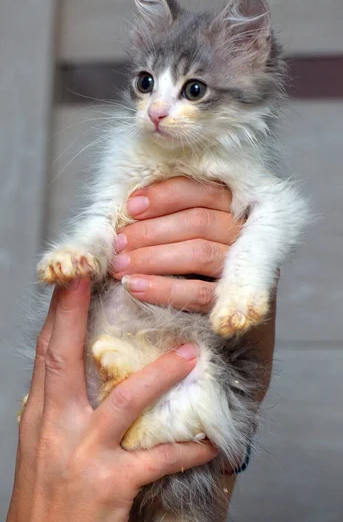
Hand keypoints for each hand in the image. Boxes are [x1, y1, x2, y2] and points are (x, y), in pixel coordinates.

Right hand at [7, 280, 217, 521]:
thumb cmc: (46, 497)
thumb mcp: (45, 446)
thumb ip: (64, 405)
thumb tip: (85, 368)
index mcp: (41, 416)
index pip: (47, 352)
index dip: (59, 310)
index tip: (74, 273)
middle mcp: (56, 428)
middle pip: (65, 359)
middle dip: (77, 313)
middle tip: (102, 275)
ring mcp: (83, 455)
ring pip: (123, 401)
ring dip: (160, 374)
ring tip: (191, 355)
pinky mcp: (111, 484)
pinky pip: (158, 459)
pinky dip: (187, 448)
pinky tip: (211, 441)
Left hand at [112, 176, 276, 500]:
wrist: (219, 352)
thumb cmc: (186, 292)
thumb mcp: (177, 252)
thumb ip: (165, 227)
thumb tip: (126, 207)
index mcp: (233, 217)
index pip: (207, 191)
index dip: (167, 195)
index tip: (130, 206)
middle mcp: (246, 241)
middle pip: (203, 221)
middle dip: (154, 230)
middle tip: (118, 242)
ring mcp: (247, 274)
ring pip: (202, 252)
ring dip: (154, 256)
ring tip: (120, 266)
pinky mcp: (239, 309)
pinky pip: (202, 293)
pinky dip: (164, 288)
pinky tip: (134, 288)